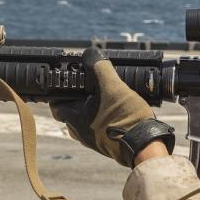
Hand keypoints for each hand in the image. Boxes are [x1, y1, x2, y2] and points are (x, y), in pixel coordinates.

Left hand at [50, 47, 174, 167]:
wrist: (144, 146)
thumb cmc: (125, 119)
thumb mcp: (113, 87)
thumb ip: (100, 67)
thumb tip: (91, 53)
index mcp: (73, 118)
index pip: (55, 102)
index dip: (59, 88)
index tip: (68, 78)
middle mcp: (79, 131)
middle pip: (70, 109)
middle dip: (78, 95)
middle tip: (90, 83)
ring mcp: (92, 139)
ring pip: (84, 118)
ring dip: (92, 106)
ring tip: (106, 93)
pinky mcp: (105, 143)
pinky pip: (97, 125)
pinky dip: (102, 115)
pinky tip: (116, 108)